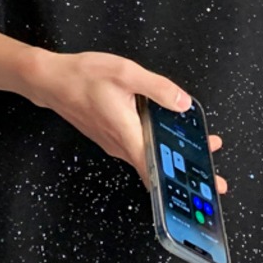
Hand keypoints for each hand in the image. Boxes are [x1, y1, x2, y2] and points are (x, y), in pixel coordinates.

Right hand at [29, 50, 228, 191]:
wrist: (50, 80)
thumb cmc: (83, 76)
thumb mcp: (126, 73)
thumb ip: (158, 88)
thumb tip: (183, 103)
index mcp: (128, 134)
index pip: (158, 170)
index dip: (183, 182)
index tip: (204, 189)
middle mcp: (121, 146)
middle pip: (157, 167)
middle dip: (187, 173)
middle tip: (212, 177)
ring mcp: (114, 143)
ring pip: (148, 157)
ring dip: (173, 157)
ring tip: (197, 151)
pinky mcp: (110, 135)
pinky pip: (138, 147)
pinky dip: (157, 147)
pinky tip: (168, 135)